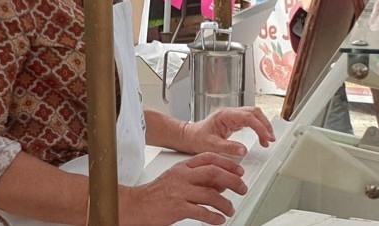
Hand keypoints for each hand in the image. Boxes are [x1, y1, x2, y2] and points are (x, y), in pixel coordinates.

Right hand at [120, 152, 246, 225]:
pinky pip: (202, 212)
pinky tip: (219, 220)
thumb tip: (221, 182)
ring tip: (230, 210)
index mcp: (182, 167)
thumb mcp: (177, 179)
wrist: (136, 206)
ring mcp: (179, 192)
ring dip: (225, 204)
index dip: (227, 163)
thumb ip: (197, 178)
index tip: (239, 170)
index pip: (209, 158)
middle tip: (242, 188)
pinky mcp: (177, 208)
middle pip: (214, 173)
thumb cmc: (157, 194)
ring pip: (211, 195)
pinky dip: (214, 218)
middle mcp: (182, 176)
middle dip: (233, 180)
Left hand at [180, 107, 275, 156]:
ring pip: (253, 114)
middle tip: (270, 138)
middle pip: (254, 112)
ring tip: (268, 139)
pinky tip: (261, 137)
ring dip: (263, 125)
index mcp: (225, 115)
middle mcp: (230, 113)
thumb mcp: (211, 145)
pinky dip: (258, 127)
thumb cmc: (198, 139)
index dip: (259, 127)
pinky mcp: (234, 121)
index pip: (248, 117)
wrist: (190, 137)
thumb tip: (243, 150)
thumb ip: (228, 147)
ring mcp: (232, 116)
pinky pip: (250, 120)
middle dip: (265, 124)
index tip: (266, 137)